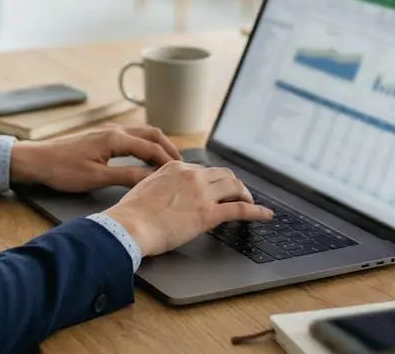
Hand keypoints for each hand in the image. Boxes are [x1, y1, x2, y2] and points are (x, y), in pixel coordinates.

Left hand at [9, 124, 181, 192]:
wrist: (36, 160)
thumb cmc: (63, 170)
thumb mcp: (97, 178)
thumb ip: (127, 177)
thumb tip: (153, 179)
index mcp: (115, 138)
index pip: (152, 148)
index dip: (169, 161)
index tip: (183, 174)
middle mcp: (114, 130)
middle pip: (151, 134)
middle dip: (168, 148)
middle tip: (181, 166)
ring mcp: (107, 131)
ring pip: (141, 133)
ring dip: (157, 145)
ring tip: (167, 163)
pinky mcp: (100, 136)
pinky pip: (131, 136)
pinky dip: (144, 144)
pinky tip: (144, 158)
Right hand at [102, 162, 273, 256]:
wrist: (129, 226)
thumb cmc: (130, 213)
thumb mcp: (144, 187)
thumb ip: (160, 185)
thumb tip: (164, 193)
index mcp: (175, 168)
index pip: (203, 170)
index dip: (213, 180)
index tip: (216, 187)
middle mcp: (192, 176)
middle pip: (223, 175)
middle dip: (233, 184)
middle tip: (238, 193)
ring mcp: (202, 194)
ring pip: (234, 187)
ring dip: (245, 194)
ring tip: (251, 202)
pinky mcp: (208, 214)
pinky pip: (240, 209)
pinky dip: (257, 211)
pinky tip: (265, 215)